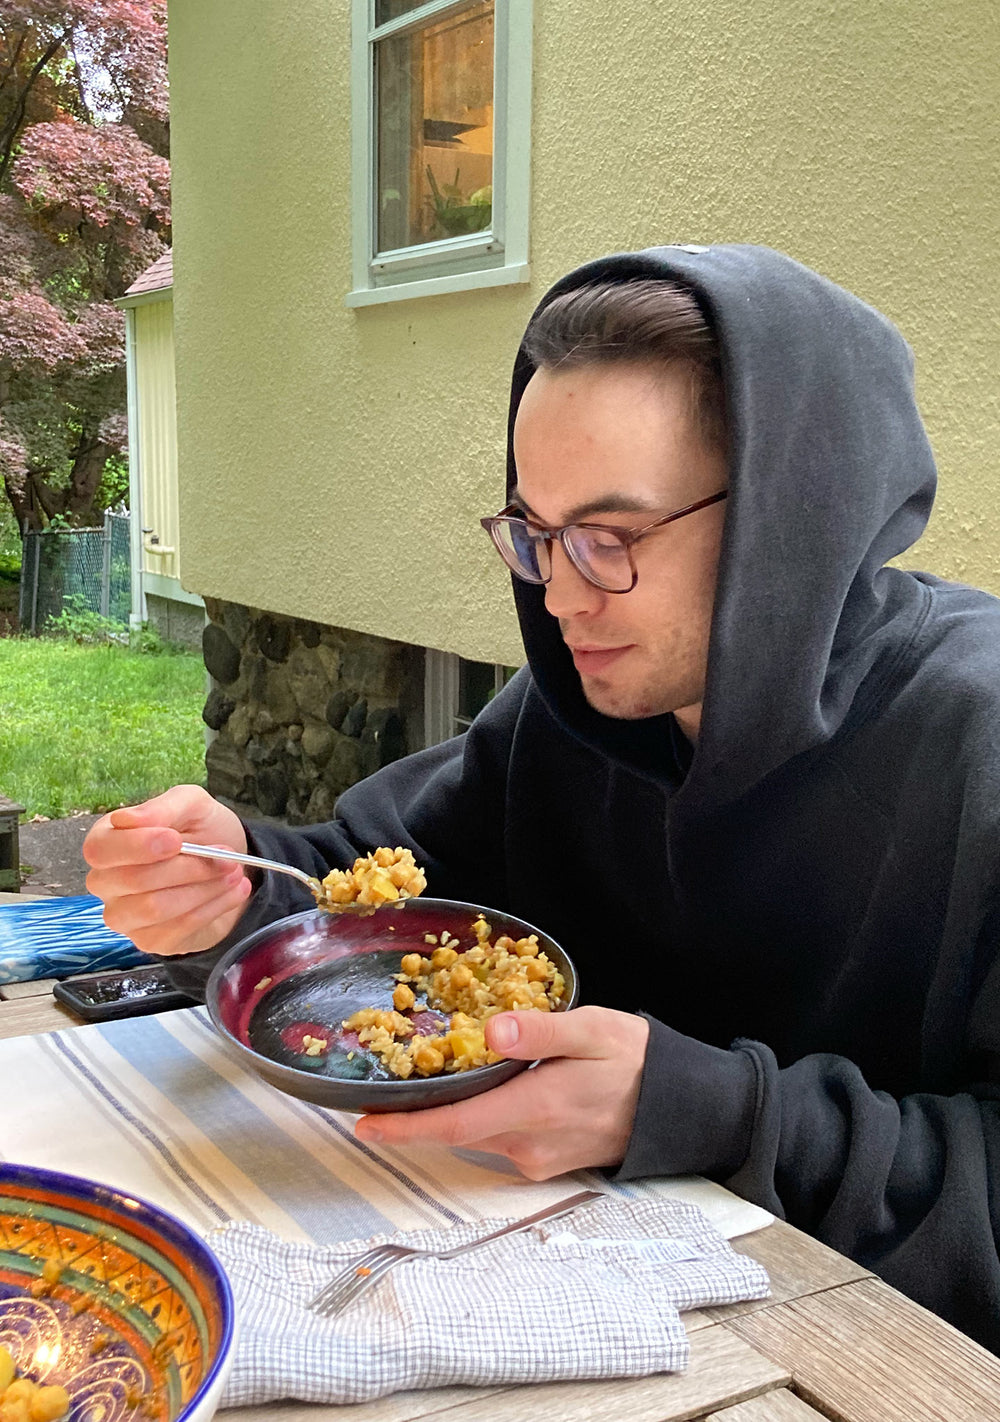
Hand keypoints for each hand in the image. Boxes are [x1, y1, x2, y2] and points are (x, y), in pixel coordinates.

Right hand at [83, 785, 252, 955]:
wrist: (229, 865)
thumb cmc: (201, 831)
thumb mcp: (191, 805)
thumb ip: (163, 808)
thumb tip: (125, 819)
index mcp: (106, 841)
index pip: (100, 850)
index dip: (137, 846)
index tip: (175, 840)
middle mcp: (106, 882)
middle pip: (133, 881)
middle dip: (187, 868)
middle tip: (227, 857)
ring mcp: (124, 916)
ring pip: (154, 908)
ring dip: (203, 889)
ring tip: (233, 873)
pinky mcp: (149, 940)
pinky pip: (176, 930)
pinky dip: (212, 908)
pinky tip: (232, 892)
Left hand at [355, 1006, 649, 1178]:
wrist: (675, 1106)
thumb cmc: (633, 1061)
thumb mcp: (591, 1029)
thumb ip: (540, 1030)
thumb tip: (492, 1031)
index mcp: (536, 1107)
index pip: (455, 1125)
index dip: (405, 1128)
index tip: (365, 1124)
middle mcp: (530, 1142)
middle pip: (456, 1132)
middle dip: (416, 1114)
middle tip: (384, 1086)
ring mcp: (536, 1157)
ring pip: (476, 1135)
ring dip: (450, 1112)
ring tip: (429, 1079)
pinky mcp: (544, 1162)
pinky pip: (498, 1139)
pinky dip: (480, 1117)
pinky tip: (483, 1088)